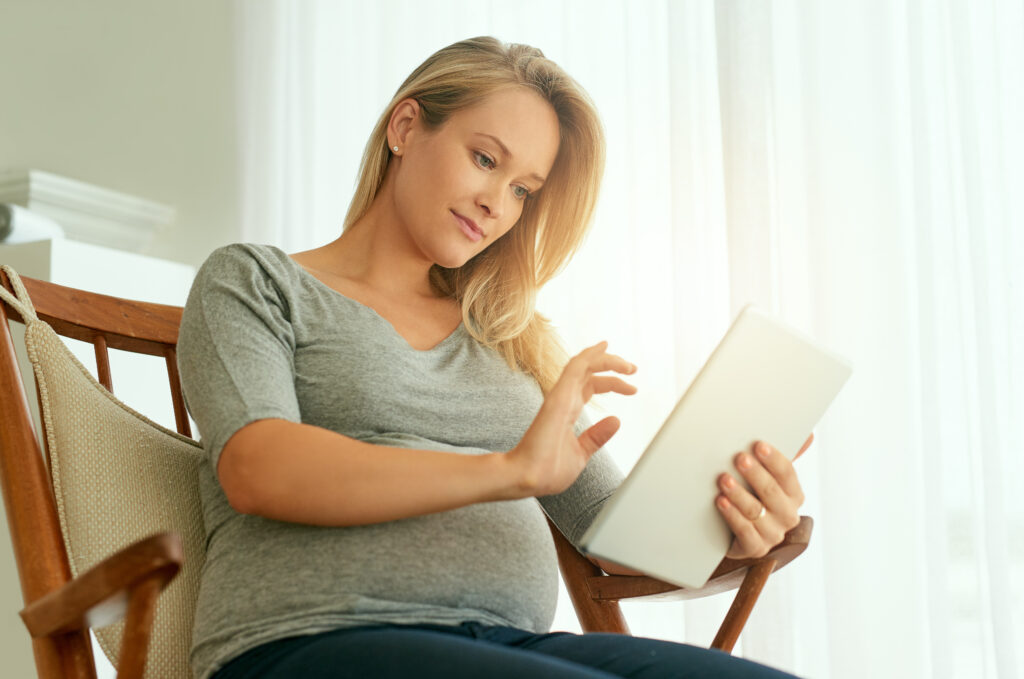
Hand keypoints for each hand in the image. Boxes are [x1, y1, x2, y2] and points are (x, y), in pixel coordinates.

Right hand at [507, 341, 636, 496]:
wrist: (530, 478)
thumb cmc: (547, 470)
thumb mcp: (581, 452)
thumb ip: (596, 436)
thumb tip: (615, 421)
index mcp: (568, 411)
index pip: (590, 386)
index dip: (611, 382)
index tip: (631, 386)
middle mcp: (564, 400)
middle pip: (589, 372)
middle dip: (613, 367)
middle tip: (633, 369)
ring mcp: (560, 397)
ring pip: (583, 364)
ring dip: (606, 359)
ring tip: (628, 364)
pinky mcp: (558, 397)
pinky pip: (574, 368)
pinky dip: (589, 356)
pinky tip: (603, 349)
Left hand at [714, 434, 812, 559]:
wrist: (737, 535)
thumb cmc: (754, 498)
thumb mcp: (766, 478)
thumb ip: (781, 460)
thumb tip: (810, 436)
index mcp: (794, 495)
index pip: (788, 474)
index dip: (774, 459)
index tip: (758, 445)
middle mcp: (788, 515)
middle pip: (772, 492)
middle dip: (755, 474)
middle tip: (739, 458)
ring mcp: (773, 534)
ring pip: (755, 511)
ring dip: (738, 494)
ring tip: (724, 479)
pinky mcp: (756, 548)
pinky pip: (745, 531)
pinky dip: (732, 515)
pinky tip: (721, 502)